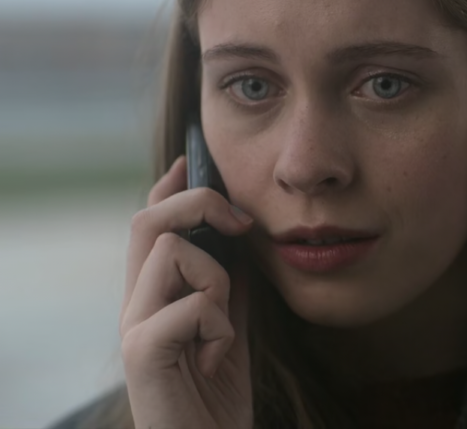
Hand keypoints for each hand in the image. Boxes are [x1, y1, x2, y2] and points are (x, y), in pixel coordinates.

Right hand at [120, 156, 254, 428]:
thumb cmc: (214, 398)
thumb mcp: (230, 330)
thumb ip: (228, 289)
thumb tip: (241, 239)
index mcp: (153, 298)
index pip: (151, 225)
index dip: (172, 187)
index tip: (195, 161)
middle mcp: (134, 306)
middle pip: (149, 220)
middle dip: (198, 203)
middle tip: (240, 222)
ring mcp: (133, 327)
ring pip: (174, 250)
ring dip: (217, 281)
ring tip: (219, 331)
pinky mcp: (141, 351)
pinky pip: (192, 303)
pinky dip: (220, 328)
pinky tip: (213, 360)